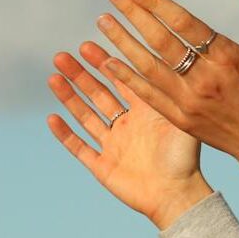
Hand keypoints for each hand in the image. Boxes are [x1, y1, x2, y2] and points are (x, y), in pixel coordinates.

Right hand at [47, 40, 208, 226]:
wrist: (179, 195)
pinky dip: (65, 134)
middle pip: (98, 94)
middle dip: (81, 74)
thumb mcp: (180, 118)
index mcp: (145, 111)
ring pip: (85, 116)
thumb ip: (171, 91)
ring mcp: (113, 145)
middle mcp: (127, 125)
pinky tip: (52, 117)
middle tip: (64, 55)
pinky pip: (79, 147)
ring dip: (69, 97)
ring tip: (54, 76)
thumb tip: (170, 56)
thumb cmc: (186, 157)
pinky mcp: (102, 166)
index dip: (105, 62)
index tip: (89, 42)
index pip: (121, 80)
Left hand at [91, 0, 238, 176]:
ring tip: (102, 21)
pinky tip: (108, 62)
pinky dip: (127, 78)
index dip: (158, 4)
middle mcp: (205, 79)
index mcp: (228, 59)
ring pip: (148, 67)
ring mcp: (190, 102)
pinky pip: (148, 96)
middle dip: (134, 15)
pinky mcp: (181, 120)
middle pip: (162, 41)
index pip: (186, 24)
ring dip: (123, 43)